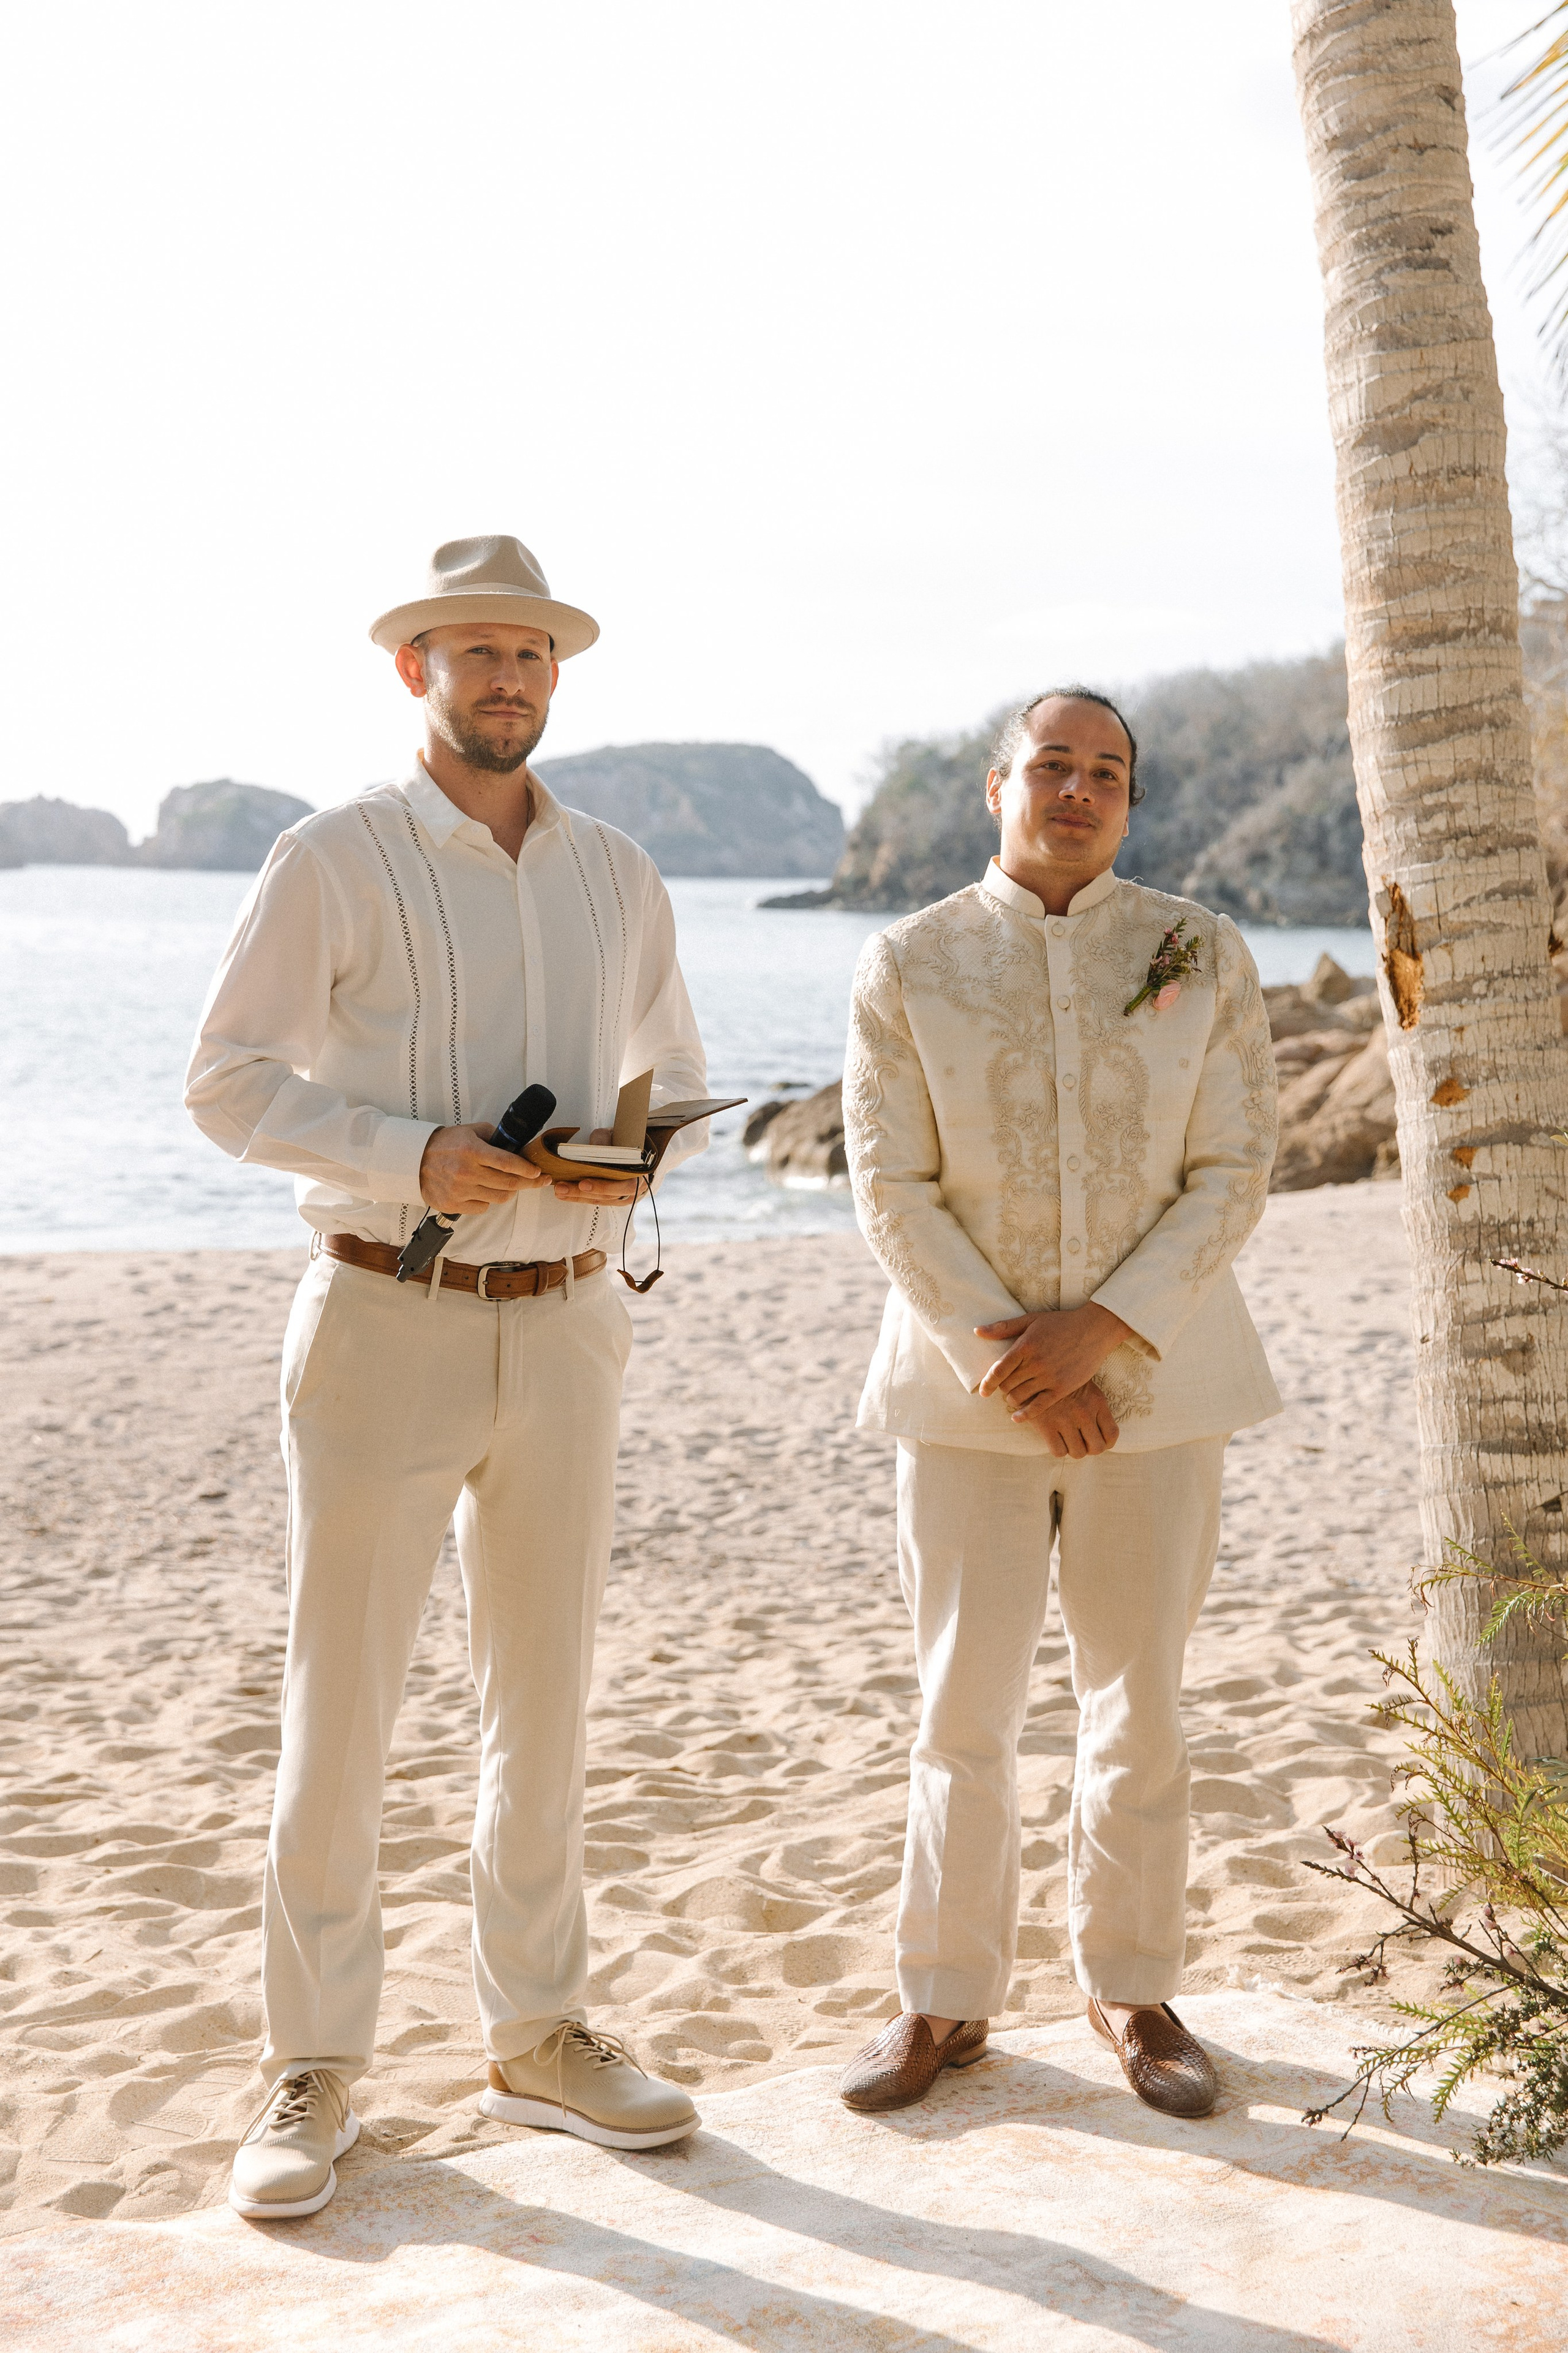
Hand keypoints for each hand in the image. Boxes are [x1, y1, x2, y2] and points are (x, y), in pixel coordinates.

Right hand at [419, 1122, 548, 1212]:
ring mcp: (460, 1191)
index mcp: (472, 1151)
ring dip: (509, 1192)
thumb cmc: (445, 1144)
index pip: (508, 1163)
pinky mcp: (453, 1205)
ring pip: (499, 1198)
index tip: (538, 1172)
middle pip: (509, 1184)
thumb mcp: (470, 1131)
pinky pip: (483, 1207)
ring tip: (509, 1185)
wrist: (414, 1160)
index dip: (527, 1169)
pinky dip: (488, 1201)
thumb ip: (494, 1135)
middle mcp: (467, 1172)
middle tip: (538, 1181)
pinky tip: (483, 1191)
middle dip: (529, 1183)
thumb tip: (517, 1145)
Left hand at [551, 1129, 641, 1207]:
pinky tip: (565, 1194)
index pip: (624, 1185)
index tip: (584, 1183)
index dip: (603, 1186)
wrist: (636, 1150)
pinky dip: (579, 1197)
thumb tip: (594, 1148)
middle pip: (607, 1195)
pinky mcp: (612, 1198)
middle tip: (563, 1187)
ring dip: (577, 1196)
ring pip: (599, 1200)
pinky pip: (595, 1201)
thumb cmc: (627, 1143)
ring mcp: (623, 1196)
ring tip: (559, 1190)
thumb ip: (606, 1141)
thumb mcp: (617, 1136)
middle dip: (582, 1192)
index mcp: (641, 1174)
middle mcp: (634, 1189)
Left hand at [976, 1302, 1132, 1419]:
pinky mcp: (1062, 1388)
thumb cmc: (1060, 1323)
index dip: (988, 1383)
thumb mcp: (1031, 1320)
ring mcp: (1050, 1377)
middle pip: (1008, 1384)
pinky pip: (1039, 1406)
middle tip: (1004, 1388)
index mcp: (1025, 1345)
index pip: (998, 1370)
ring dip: (1012, 1399)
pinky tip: (1017, 1418)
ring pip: (1020, 1396)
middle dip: (1002, 1388)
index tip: (983, 1391)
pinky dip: (1026, 1414)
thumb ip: (1003, 1327)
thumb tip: (977, 1331)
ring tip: (1013, 1397)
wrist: (1094, 1330)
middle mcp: (1036, 1362)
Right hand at [1018, 1381, 1119, 1457]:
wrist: (1031, 1369)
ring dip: (1073, 1449)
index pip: (1112, 1434)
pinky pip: (1059, 1451)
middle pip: (1097, 1448)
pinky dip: (1057, 1449)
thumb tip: (1100, 1431)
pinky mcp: (1046, 1426)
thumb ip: (1094, 1406)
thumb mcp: (1084, 1385)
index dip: (1106, 1443)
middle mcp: (1084, 1412)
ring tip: (1066, 1439)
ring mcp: (1065, 1420)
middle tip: (1081, 1442)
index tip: (1098, 1441)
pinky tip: (1054, 1438)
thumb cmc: (1060, 1378)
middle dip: (1089, 1448)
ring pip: (1078, 1453)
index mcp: (1096, 1401)